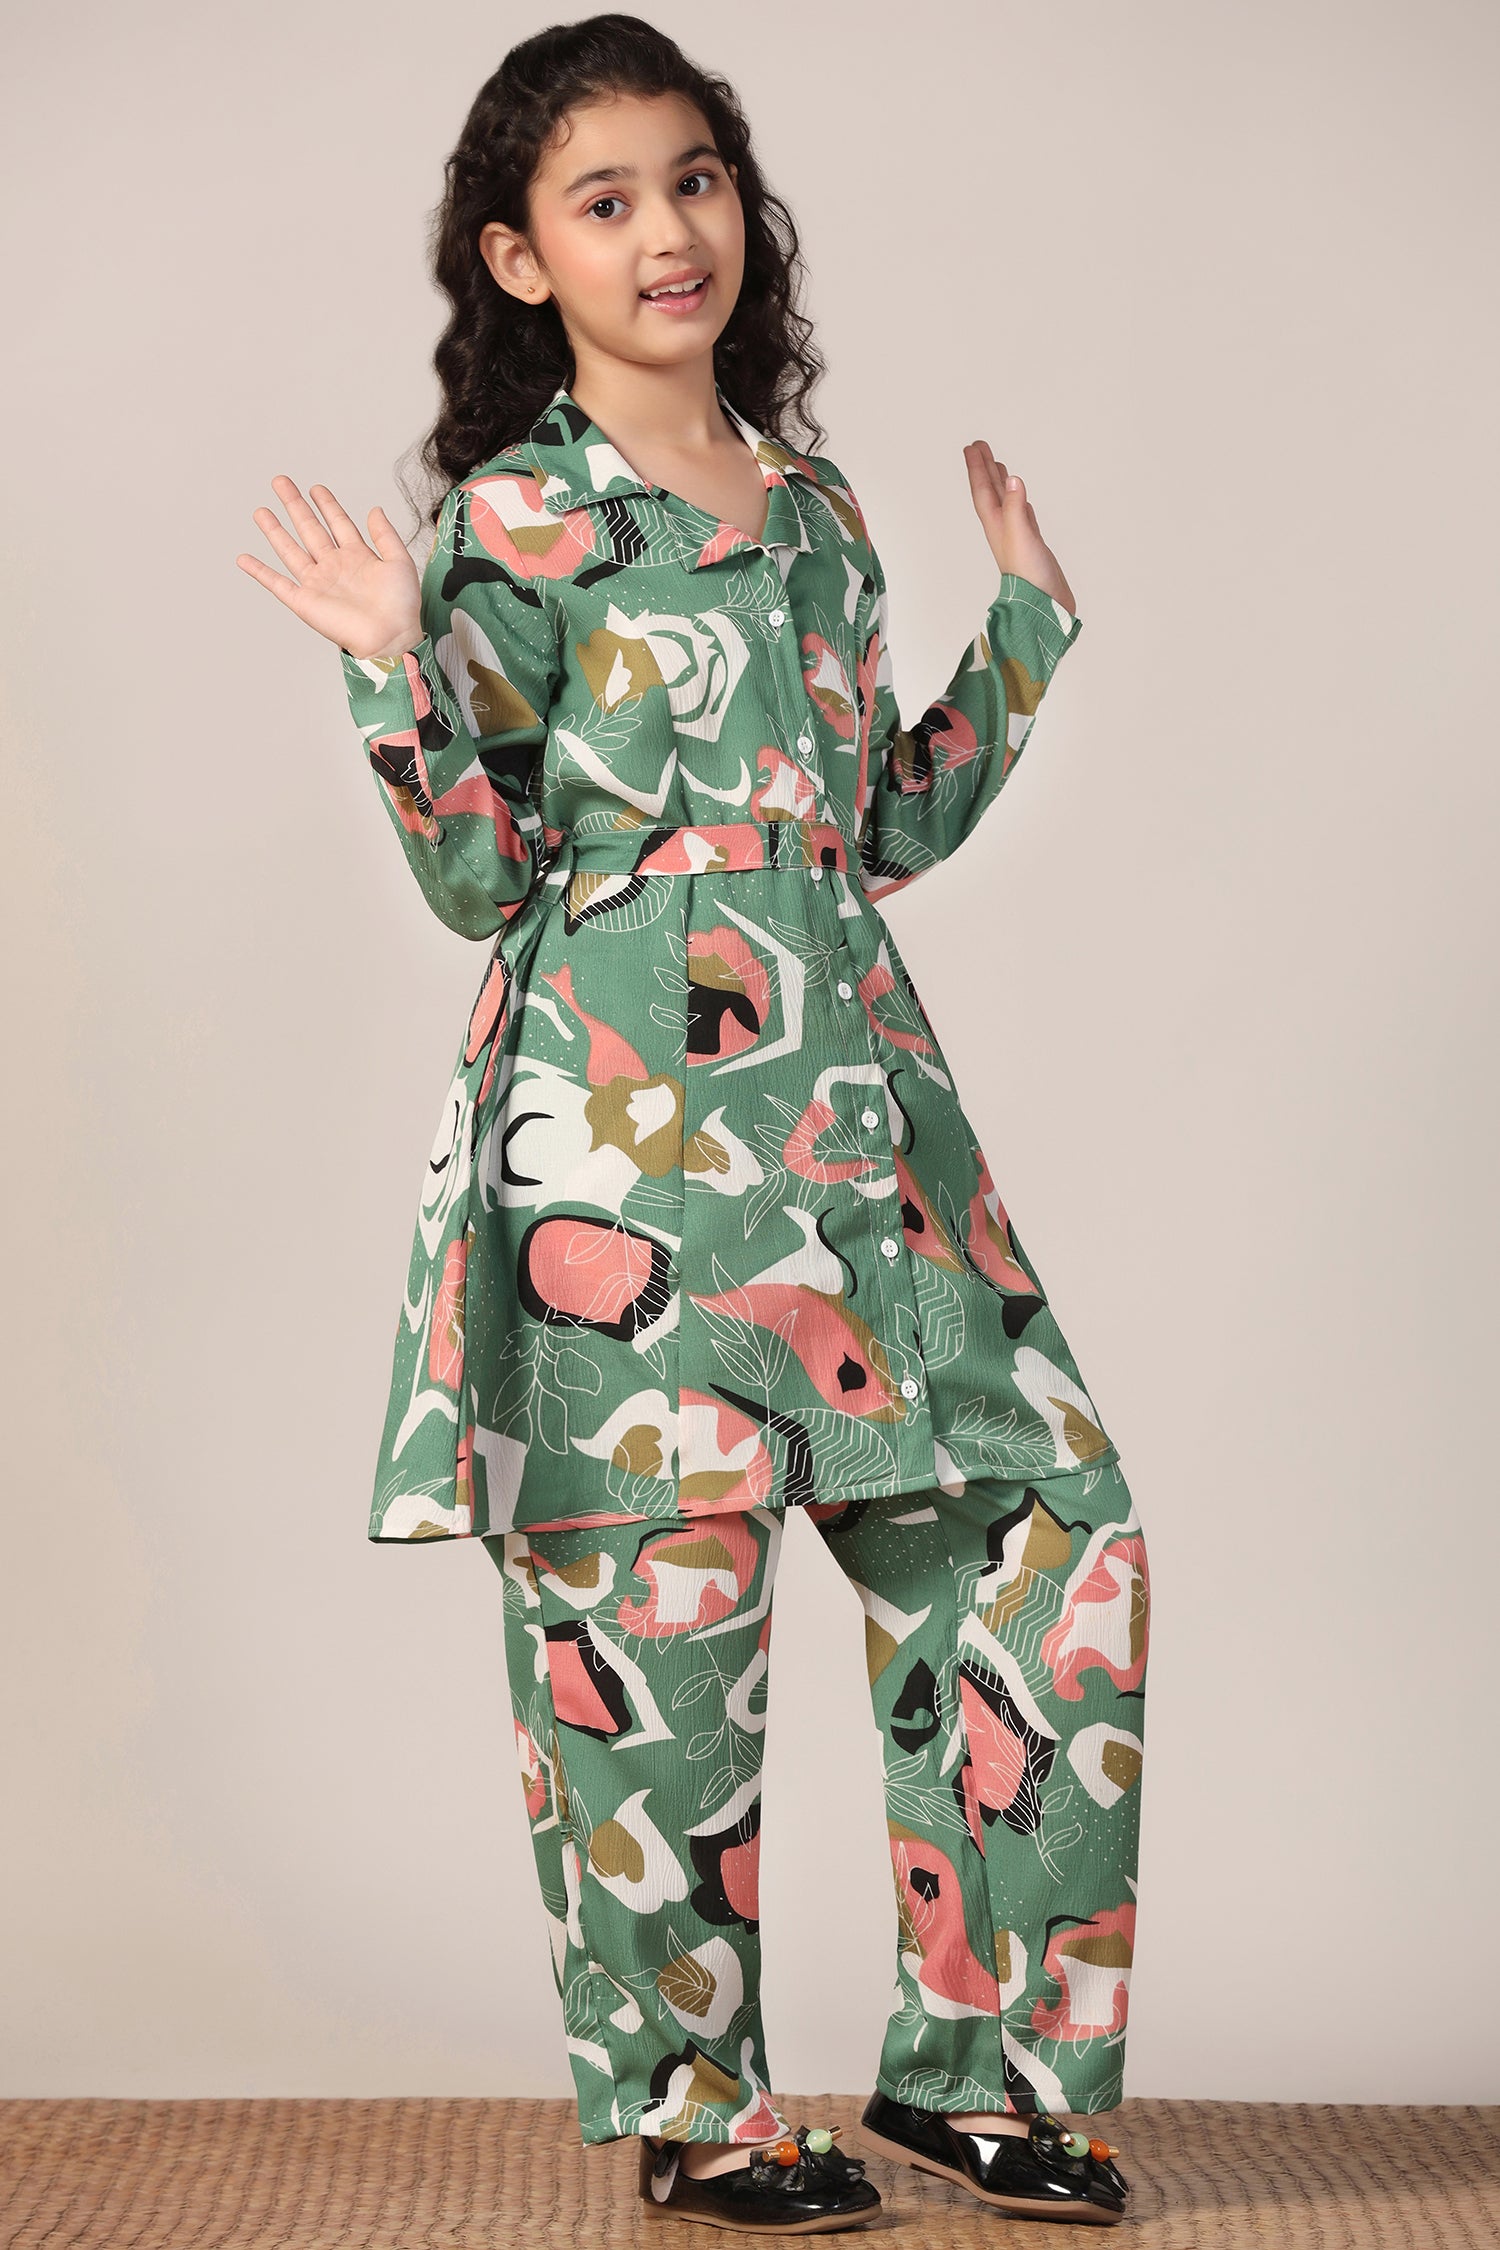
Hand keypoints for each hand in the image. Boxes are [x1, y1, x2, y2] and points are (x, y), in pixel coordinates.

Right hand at [235, 477, 422, 660]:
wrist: (390, 638)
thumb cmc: (400, 607)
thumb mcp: (399, 562)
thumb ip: (385, 535)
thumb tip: (374, 509)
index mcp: (357, 557)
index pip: (338, 523)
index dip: (327, 505)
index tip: (316, 488)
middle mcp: (334, 567)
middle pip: (309, 529)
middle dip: (294, 505)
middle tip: (280, 482)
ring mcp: (317, 584)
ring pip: (290, 550)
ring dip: (274, 531)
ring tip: (261, 512)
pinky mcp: (304, 602)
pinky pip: (277, 584)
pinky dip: (260, 572)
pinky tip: (244, 559)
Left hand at [963, 441, 1076, 614]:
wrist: (1044, 607)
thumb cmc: (1030, 577)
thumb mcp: (1021, 537)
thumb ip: (1015, 509)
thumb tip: (1013, 480)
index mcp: (997, 526)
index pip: (984, 492)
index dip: (978, 469)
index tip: (972, 447)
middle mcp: (1004, 529)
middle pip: (991, 492)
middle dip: (985, 469)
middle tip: (980, 446)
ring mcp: (1018, 537)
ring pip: (1007, 502)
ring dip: (1001, 484)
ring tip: (999, 466)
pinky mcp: (1032, 545)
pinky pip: (1023, 517)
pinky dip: (1020, 503)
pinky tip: (1021, 499)